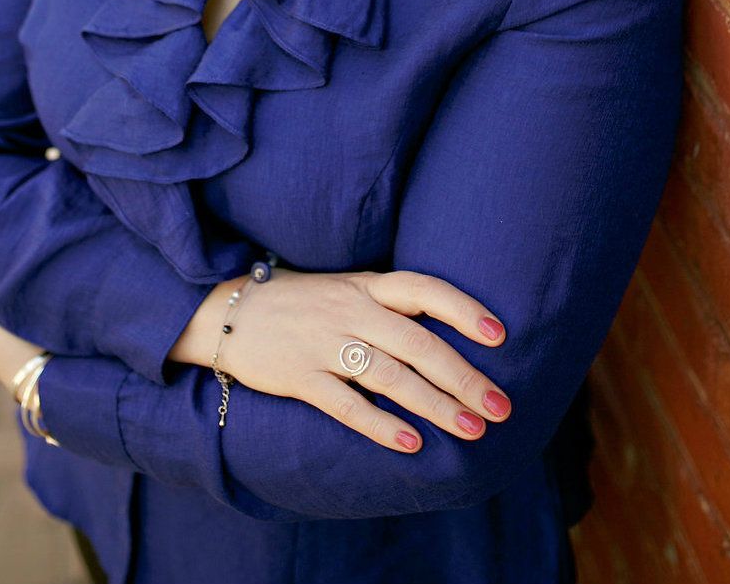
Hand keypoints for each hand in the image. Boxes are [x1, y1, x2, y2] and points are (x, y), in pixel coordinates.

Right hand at [207, 268, 511, 453]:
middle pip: (417, 343)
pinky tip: (411, 443)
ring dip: (436, 406)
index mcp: (365, 285)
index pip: (424, 289)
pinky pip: (347, 405)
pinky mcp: (299, 377)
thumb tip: (449, 332)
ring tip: (472, 429)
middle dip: (464, 378)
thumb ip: (389, 305)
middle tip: (501, 408)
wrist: (228, 311)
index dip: (463, 310)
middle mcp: (350, 310)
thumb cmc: (301, 302)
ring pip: (391, 377)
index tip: (500, 336)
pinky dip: (381, 425)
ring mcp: (324, 343)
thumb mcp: (346, 288)